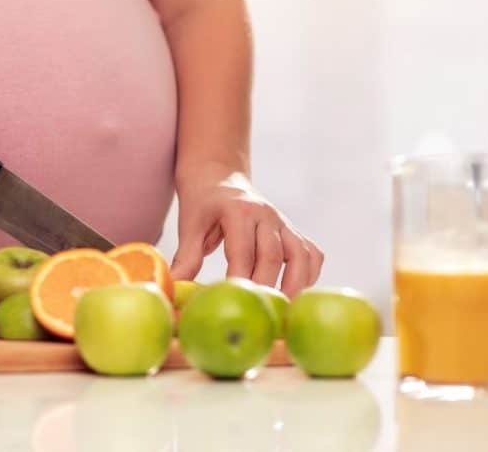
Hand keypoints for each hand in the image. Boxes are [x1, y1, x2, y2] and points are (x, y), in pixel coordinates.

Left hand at [171, 165, 322, 296]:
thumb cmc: (203, 201)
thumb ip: (186, 256)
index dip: (240, 278)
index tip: (233, 301)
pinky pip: (311, 252)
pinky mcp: (291, 230)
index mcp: (238, 211)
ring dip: (296, 284)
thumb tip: (175, 288)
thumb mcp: (190, 224)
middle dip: (267, 286)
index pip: (243, 250)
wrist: (218, 174)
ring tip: (283, 310)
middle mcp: (266, 215)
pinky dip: (309, 273)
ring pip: (302, 253)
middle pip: (274, 255)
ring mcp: (282, 222)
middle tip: (258, 313)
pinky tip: (295, 292)